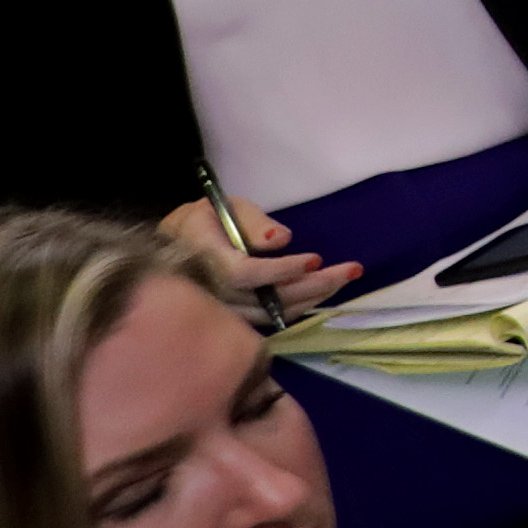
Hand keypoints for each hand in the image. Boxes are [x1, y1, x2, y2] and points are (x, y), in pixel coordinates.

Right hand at [156, 194, 356, 311]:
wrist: (175, 245)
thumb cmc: (204, 220)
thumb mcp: (226, 207)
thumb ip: (252, 221)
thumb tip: (282, 240)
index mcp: (204, 258)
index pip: (242, 274)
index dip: (280, 271)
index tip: (315, 260)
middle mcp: (210, 291)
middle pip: (263, 299)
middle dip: (312, 286)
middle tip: (352, 270)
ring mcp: (219, 310)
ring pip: (269, 314)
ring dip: (312, 298)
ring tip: (345, 278)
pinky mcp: (231, 318)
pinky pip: (267, 320)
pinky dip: (298, 307)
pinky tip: (323, 292)